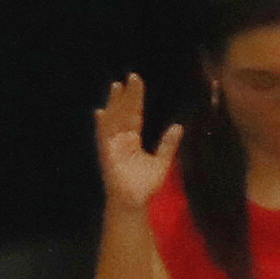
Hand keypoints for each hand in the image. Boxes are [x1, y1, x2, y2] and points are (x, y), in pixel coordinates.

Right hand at [92, 74, 178, 217]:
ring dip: (114, 103)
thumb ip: (168, 144)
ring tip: (117, 86)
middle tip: (132, 76)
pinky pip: (103, 137)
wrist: (134, 202)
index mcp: (132, 139)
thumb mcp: (162, 161)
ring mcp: (112, 145)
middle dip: (127, 95)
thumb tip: (178, 126)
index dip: (136, 98)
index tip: (137, 82)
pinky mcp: (107, 154)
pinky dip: (102, 125)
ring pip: (113, 119)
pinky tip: (101, 112)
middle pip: (124, 112)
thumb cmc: (145, 185)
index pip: (135, 114)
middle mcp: (121, 139)